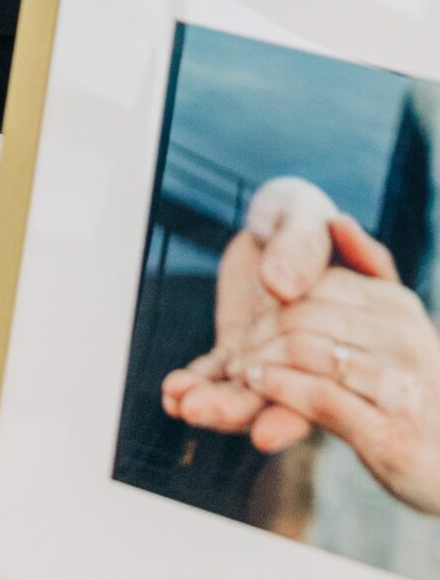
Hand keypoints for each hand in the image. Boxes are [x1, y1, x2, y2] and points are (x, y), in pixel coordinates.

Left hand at [162, 177, 337, 449]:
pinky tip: (172, 392)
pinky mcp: (238, 351)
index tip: (265, 429)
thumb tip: (280, 284)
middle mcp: (307, 358)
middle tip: (215, 418)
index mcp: (341, 333)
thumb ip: (302, 248)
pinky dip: (196, 382)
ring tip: (183, 404)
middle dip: (250, 415)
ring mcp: (270, 358)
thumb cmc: (301, 219)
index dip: (297, 405)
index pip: (324, 376)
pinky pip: (216, 373)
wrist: (272, 222)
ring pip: (246, 392)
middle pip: (285, 398)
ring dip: (216, 404)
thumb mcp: (306, 219)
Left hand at [231, 219, 439, 512]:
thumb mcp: (399, 330)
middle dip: (260, 332)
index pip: (315, 285)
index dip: (274, 302)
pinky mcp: (390, 435)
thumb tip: (336, 221)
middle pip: (303, 315)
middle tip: (239, 354)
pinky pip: (318, 397)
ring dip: (261, 360)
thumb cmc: (417, 396)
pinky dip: (279, 389)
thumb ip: (368, 273)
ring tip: (242, 372)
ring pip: (305, 351)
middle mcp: (405, 340)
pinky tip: (259, 389)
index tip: (252, 324)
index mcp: (399, 307)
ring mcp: (400, 387)